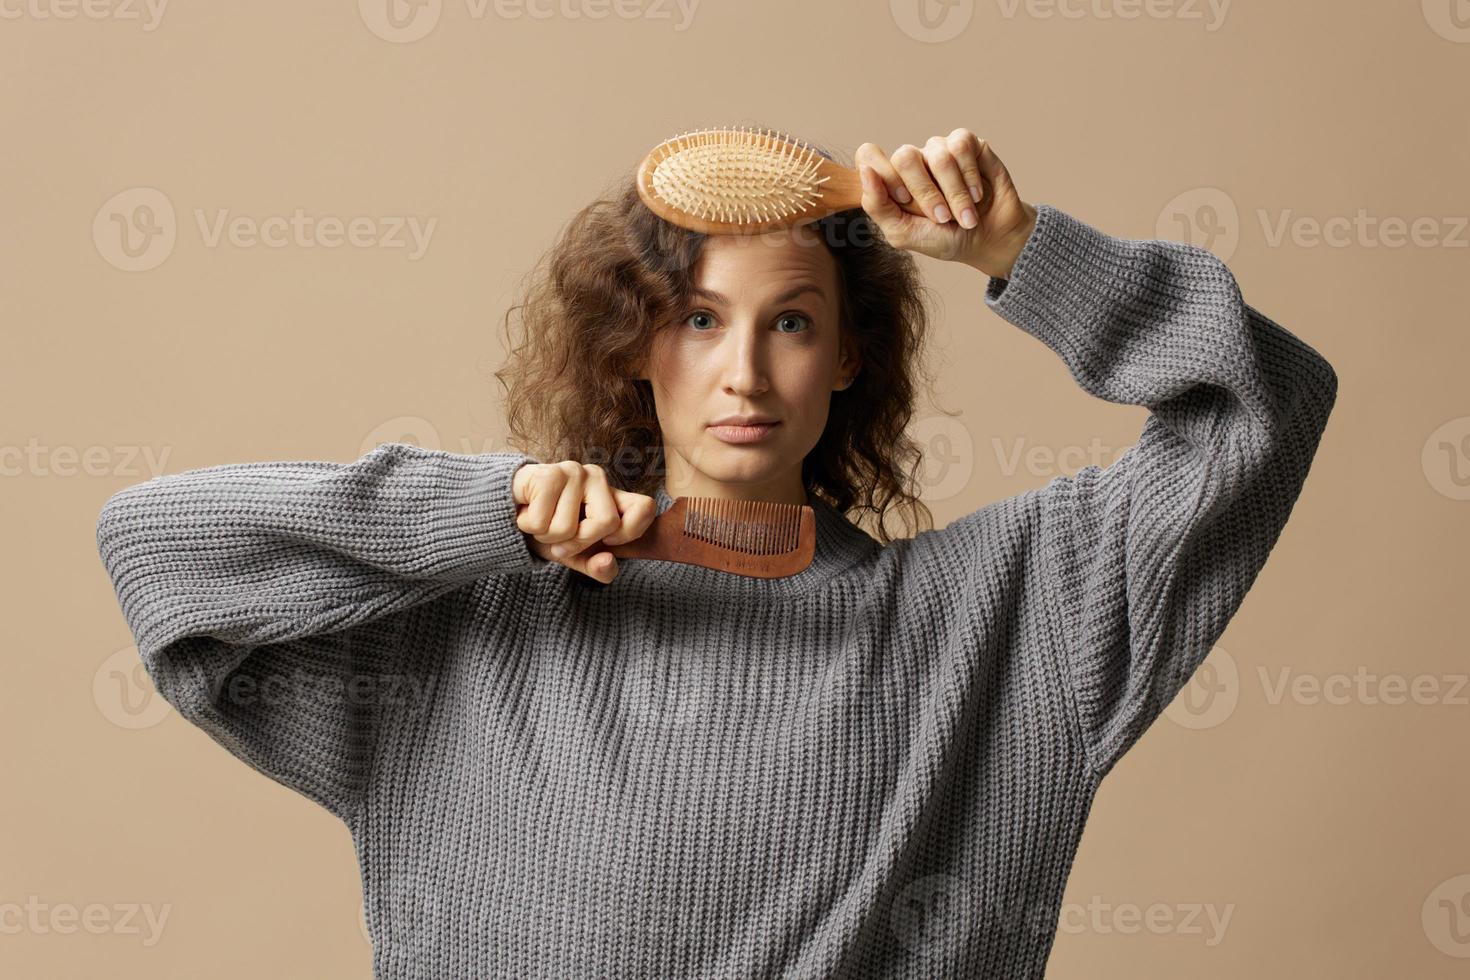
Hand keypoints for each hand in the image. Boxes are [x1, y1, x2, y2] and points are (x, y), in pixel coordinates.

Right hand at [511, 461, 655, 582]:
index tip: (607, 542)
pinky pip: (542, 521)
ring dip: (547, 536)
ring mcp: (573, 472)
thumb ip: (598, 566)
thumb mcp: (577, 555)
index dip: (631, 531)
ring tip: (540, 523)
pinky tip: (526, 514)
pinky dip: (530, 527)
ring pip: (567, 527)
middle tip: (560, 539)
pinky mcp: (547, 474)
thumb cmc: (549, 529)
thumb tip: (607, 562)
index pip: (645, 508)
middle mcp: (597, 478)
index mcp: (612, 496)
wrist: (507, 510)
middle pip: (607, 523)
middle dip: (578, 542)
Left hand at [854, 129, 1036, 277]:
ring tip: (965, 216)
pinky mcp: (967, 144)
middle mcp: (913, 161)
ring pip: (938, 155)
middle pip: (905, 156)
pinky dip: (970, 177)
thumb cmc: (943, 239)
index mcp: (891, 180)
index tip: (903, 199)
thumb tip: (865, 172)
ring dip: (955, 194)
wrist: (987, 241)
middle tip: (941, 218)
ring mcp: (939, 150)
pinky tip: (976, 194)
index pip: (868, 154)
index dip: (884, 174)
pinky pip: (961, 147)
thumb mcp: (904, 234)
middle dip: (927, 193)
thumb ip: (877, 206)